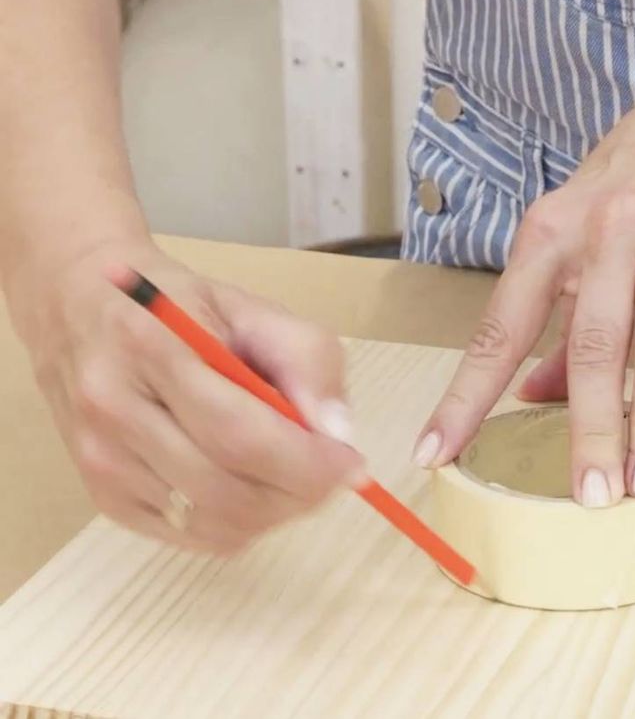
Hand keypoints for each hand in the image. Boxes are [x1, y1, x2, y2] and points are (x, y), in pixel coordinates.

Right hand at [9, 239, 364, 553]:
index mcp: (153, 348)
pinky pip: (191, 535)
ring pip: (212, 523)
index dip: (307, 462)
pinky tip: (251, 484)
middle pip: (227, 490)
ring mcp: (101, 461)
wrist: (77, 306)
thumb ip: (306, 360)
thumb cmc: (178, 305)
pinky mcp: (101, 496)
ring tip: (294, 475)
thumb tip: (337, 433)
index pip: (241, 434)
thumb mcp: (253, 308)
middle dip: (299, 493)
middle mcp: (115, 411)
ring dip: (274, 512)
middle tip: (331, 473)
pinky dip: (239, 523)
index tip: (351, 462)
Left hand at [413, 44, 634, 504]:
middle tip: (588, 495)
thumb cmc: (629, 187)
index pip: (501, 328)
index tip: (437, 453)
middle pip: (593, 345)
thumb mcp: (570, 232)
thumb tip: (525, 400)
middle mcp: (607, 238)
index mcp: (551, 233)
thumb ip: (550, 320)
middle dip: (591, 427)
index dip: (467, 397)